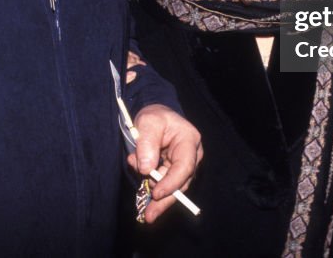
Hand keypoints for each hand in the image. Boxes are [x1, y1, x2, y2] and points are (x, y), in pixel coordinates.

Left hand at [130, 104, 202, 222]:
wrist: (155, 117)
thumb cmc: (155, 116)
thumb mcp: (148, 122)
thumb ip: (146, 143)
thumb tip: (146, 169)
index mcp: (189, 140)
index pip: (184, 166)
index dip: (171, 182)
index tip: (156, 193)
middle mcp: (191, 156)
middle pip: (181, 183)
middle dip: (164, 200)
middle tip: (149, 215)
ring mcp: (183, 166)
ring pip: (173, 188)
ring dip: (155, 195)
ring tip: (143, 207)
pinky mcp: (173, 172)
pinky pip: (164, 185)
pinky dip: (152, 188)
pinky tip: (141, 184)